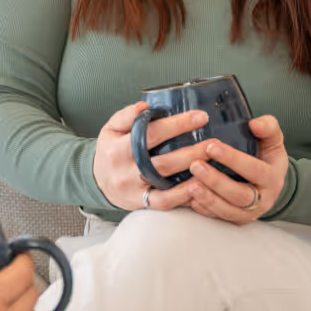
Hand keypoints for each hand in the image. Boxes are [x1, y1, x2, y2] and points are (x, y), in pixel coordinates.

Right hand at [93, 100, 211, 211]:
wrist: (96, 181)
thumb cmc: (110, 151)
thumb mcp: (111, 129)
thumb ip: (126, 116)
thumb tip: (144, 107)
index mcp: (119, 148)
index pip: (151, 133)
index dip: (177, 125)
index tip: (200, 117)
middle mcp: (126, 170)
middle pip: (163, 161)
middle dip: (192, 151)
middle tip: (214, 143)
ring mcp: (134, 189)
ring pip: (166, 181)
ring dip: (192, 172)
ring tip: (213, 162)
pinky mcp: (141, 203)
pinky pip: (164, 202)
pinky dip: (182, 195)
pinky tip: (200, 184)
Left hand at [186, 114, 288, 224]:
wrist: (270, 184)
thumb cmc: (267, 157)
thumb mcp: (273, 141)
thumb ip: (268, 128)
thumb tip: (255, 124)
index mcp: (272, 178)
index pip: (254, 170)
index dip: (233, 159)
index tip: (212, 146)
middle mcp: (263, 199)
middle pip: (240, 195)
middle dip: (216, 182)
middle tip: (195, 166)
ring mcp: (249, 212)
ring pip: (228, 210)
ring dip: (208, 198)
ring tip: (190, 185)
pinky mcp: (236, 220)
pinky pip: (219, 218)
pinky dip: (205, 210)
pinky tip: (191, 199)